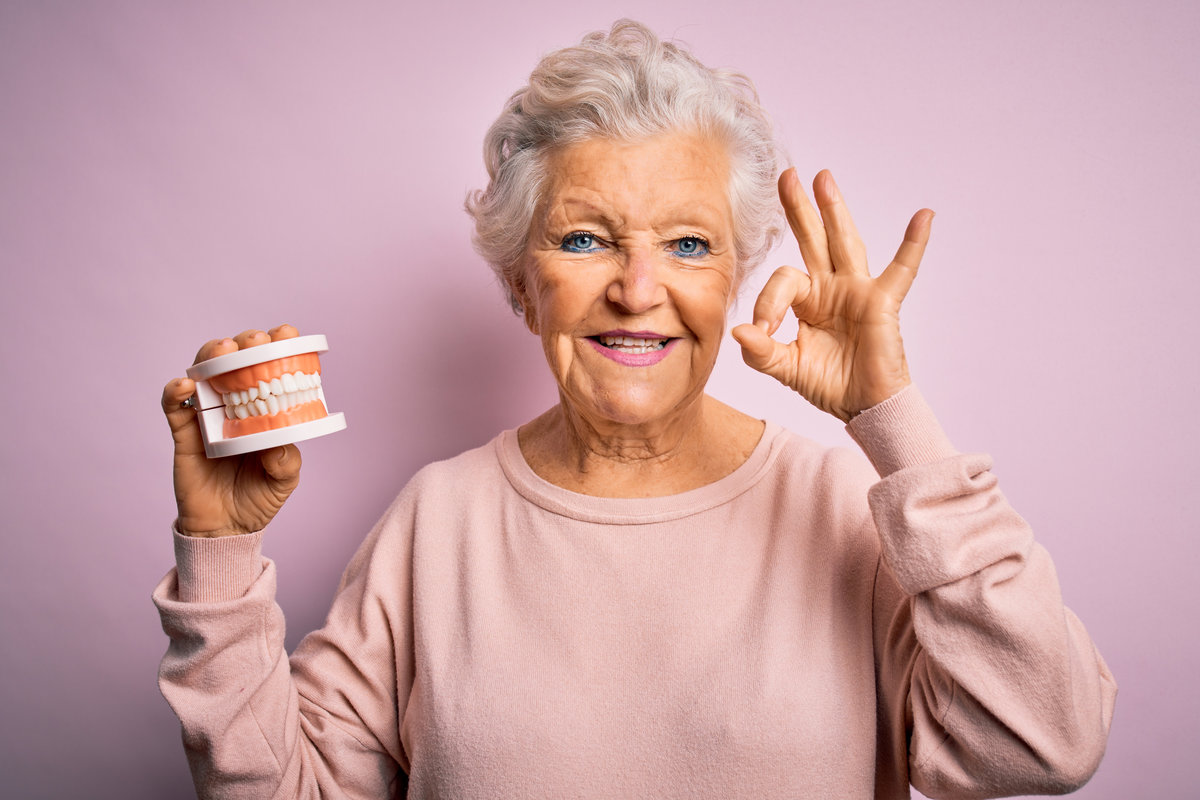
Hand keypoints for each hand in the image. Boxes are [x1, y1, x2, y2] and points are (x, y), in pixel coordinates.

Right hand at [161, 324, 302, 537]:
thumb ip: (285, 462)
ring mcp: (208, 415)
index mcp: (265, 409)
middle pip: (235, 360)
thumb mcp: (283, 481)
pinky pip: (174, 405)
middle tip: (254, 341)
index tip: (286, 334)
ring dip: (210, 354)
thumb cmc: (258, 499)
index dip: (277, 346)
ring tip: (223, 350)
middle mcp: (236, 405)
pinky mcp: (184, 432)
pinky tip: (186, 385)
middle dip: (245, 343)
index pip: (270, 368)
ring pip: (203, 371)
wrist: (225, 529)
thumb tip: (275, 442)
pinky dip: (176, 391)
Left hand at [731, 169, 932, 421]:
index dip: (767, 302)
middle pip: (813, 240)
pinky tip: (924, 215)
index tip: (761, 331)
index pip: (782, 282)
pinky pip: (902, 269)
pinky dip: (913, 244)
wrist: (863, 407)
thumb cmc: (829, 384)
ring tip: (823, 178)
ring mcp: (857, 291)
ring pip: (844, 243)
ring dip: (835, 211)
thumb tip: (740, 332)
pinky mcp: (882, 302)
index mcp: (807, 301)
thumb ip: (761, 352)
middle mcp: (831, 288)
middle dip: (799, 209)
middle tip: (786, 176)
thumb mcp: (786, 368)